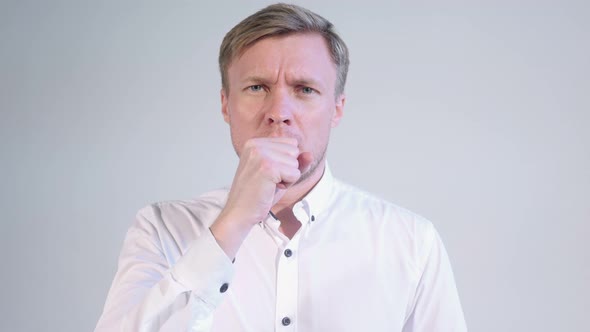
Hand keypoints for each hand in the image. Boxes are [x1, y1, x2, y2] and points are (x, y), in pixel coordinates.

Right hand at [210, 137, 311, 257]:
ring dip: (287, 178)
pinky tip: (271, 188)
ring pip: (295, 162)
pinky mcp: (267, 167)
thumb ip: (295, 162)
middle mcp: (256, 145)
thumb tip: (310, 154)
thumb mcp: (279, 174)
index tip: (269, 174)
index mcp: (255, 142)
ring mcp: (260, 154)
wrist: (240, 213)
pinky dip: (287, 184)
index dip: (286, 162)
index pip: (290, 143)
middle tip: (268, 181)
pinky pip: (294, 173)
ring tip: (268, 185)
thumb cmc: (257, 195)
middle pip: (294, 150)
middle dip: (288, 169)